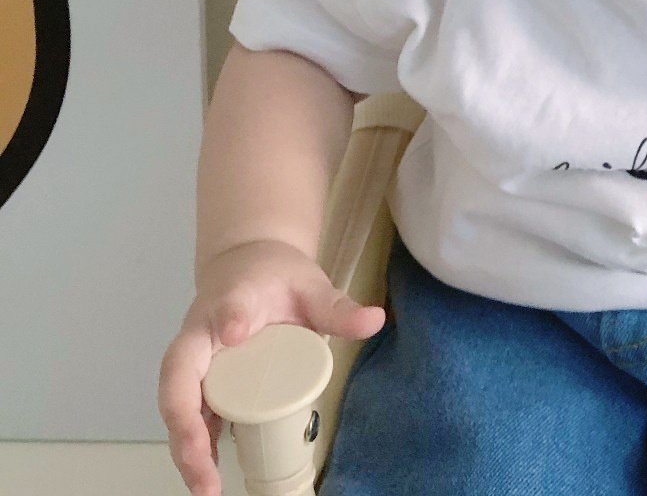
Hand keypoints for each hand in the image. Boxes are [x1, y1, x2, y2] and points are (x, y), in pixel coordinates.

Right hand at [157, 239, 384, 495]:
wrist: (246, 266)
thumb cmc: (275, 276)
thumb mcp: (310, 286)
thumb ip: (338, 306)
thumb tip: (375, 320)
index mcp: (232, 298)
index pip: (229, 307)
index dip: (231, 317)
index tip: (235, 331)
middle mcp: (200, 333)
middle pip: (179, 377)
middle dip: (186, 423)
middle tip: (203, 464)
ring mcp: (193, 361)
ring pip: (177, 404)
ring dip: (187, 445)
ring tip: (205, 486)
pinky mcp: (197, 382)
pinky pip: (190, 414)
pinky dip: (195, 445)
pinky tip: (207, 476)